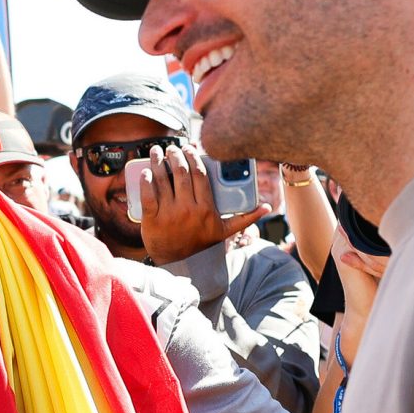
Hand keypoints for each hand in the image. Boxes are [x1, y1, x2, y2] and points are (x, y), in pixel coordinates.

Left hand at [128, 144, 263, 265]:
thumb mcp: (225, 231)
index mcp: (206, 208)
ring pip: (162, 180)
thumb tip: (267, 207)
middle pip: (181, 173)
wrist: (180, 264)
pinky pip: (147, 195)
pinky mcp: (152, 219)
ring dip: (157, 162)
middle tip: (171, 148)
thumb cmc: (202, 243)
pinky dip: (145, 180)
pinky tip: (145, 171)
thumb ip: (246, 218)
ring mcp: (169, 214)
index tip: (189, 148)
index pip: (200, 174)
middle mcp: (188, 209)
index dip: (193, 157)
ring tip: (155, 152)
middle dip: (175, 155)